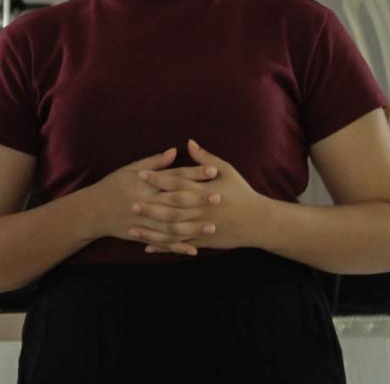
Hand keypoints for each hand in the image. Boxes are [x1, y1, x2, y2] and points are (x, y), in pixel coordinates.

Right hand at [80, 148, 218, 255]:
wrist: (92, 210)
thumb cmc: (113, 186)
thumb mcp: (129, 169)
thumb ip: (154, 162)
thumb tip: (174, 150)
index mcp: (144, 183)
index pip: (173, 176)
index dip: (193, 173)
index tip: (213, 171)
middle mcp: (144, 201)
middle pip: (175, 201)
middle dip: (198, 199)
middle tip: (219, 197)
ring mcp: (143, 221)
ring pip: (171, 225)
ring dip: (192, 227)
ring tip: (212, 226)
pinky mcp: (141, 235)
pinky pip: (162, 243)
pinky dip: (177, 247)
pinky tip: (193, 249)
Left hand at [140, 139, 267, 253]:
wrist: (258, 221)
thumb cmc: (241, 192)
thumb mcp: (227, 171)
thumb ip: (205, 159)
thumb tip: (189, 142)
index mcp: (205, 191)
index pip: (178, 183)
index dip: (159, 178)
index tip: (141, 174)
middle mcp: (202, 210)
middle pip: (173, 208)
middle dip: (151, 206)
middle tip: (130, 203)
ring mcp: (202, 227)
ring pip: (173, 230)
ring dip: (152, 230)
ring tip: (132, 228)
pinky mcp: (203, 241)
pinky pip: (180, 244)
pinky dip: (164, 246)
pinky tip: (147, 246)